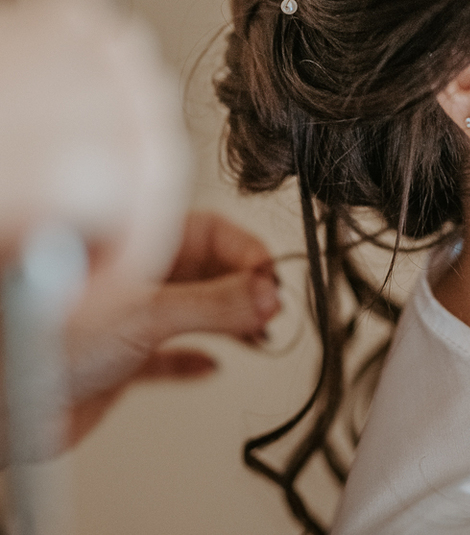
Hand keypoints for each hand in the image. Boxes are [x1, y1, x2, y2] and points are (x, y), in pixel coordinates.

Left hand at [61, 211, 280, 450]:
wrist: (6, 407)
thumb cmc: (42, 345)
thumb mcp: (145, 314)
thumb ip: (213, 305)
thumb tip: (265, 295)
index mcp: (138, 247)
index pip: (212, 234)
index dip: (247, 255)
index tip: (271, 282)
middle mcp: (136, 279)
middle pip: (211, 272)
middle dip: (245, 290)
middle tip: (269, 310)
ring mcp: (129, 319)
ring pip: (195, 313)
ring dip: (228, 325)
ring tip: (255, 336)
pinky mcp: (121, 361)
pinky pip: (169, 357)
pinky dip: (193, 361)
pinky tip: (209, 366)